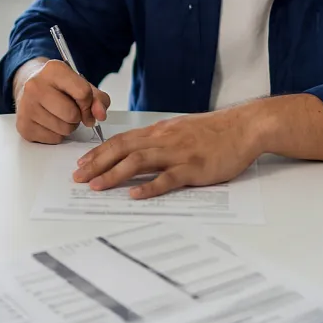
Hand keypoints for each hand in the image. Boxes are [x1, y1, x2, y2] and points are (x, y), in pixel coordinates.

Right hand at [15, 59, 110, 143]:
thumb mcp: (81, 85)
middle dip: (77, 116)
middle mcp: (35, 86)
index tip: (85, 104)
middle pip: (72, 114)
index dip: (89, 103)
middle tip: (70, 110)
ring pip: (64, 129)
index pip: (83, 93)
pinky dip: (57, 134)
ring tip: (59, 115)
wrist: (29, 88)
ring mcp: (26, 106)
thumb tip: (100, 115)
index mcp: (53, 70)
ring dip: (68, 126)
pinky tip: (49, 122)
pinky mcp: (23, 125)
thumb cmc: (58, 87)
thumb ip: (98, 99)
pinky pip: (54, 139)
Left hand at [72, 110, 259, 198]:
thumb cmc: (214, 132)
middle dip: (97, 163)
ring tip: (97, 186)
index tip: (82, 164)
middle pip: (123, 149)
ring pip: (139, 161)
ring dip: (115, 174)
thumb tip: (138, 150)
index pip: (121, 140)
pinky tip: (135, 195)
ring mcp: (178, 153)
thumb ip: (160, 140)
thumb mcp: (181, 130)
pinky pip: (168, 178)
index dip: (99, 152)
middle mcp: (164, 140)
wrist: (244, 127)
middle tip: (78, 178)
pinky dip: (150, 187)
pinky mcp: (194, 168)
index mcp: (159, 132)